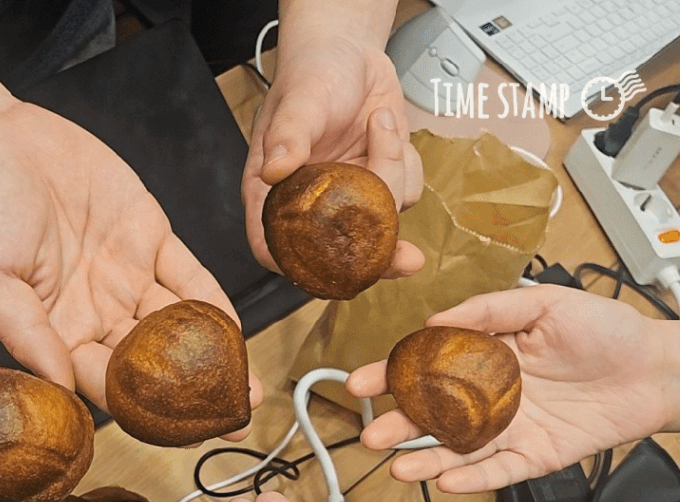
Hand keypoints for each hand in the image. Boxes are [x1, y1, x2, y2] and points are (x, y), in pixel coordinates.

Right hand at [0, 102, 262, 420]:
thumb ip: (24, 333)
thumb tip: (61, 390)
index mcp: (59, 334)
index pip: (106, 383)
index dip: (141, 411)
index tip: (177, 435)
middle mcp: (98, 314)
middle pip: (151, 366)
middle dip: (189, 397)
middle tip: (228, 426)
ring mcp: (127, 278)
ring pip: (178, 327)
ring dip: (213, 357)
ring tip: (245, 390)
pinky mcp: (148, 238)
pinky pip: (189, 277)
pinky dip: (213, 304)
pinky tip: (235, 331)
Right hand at [243, 29, 423, 274]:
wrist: (349, 52)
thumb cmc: (312, 73)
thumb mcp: (298, 101)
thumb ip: (287, 136)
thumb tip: (274, 171)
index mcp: (274, 194)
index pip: (273, 244)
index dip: (295, 266)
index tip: (328, 270)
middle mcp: (310, 205)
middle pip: (335, 253)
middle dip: (374, 258)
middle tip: (404, 260)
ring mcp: (347, 200)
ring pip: (380, 221)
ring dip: (391, 175)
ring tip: (377, 125)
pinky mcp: (378, 187)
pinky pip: (405, 196)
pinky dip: (407, 165)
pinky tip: (387, 133)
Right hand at [348, 285, 667, 492]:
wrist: (655, 367)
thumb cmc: (606, 331)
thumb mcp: (544, 302)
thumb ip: (489, 310)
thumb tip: (435, 320)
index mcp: (483, 359)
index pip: (425, 370)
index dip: (391, 376)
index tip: (360, 383)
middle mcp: (488, 398)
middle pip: (433, 417)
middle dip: (397, 427)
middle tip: (370, 434)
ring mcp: (509, 430)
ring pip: (458, 451)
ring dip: (427, 460)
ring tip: (399, 467)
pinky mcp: (535, 457)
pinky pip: (499, 472)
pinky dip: (474, 479)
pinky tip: (448, 481)